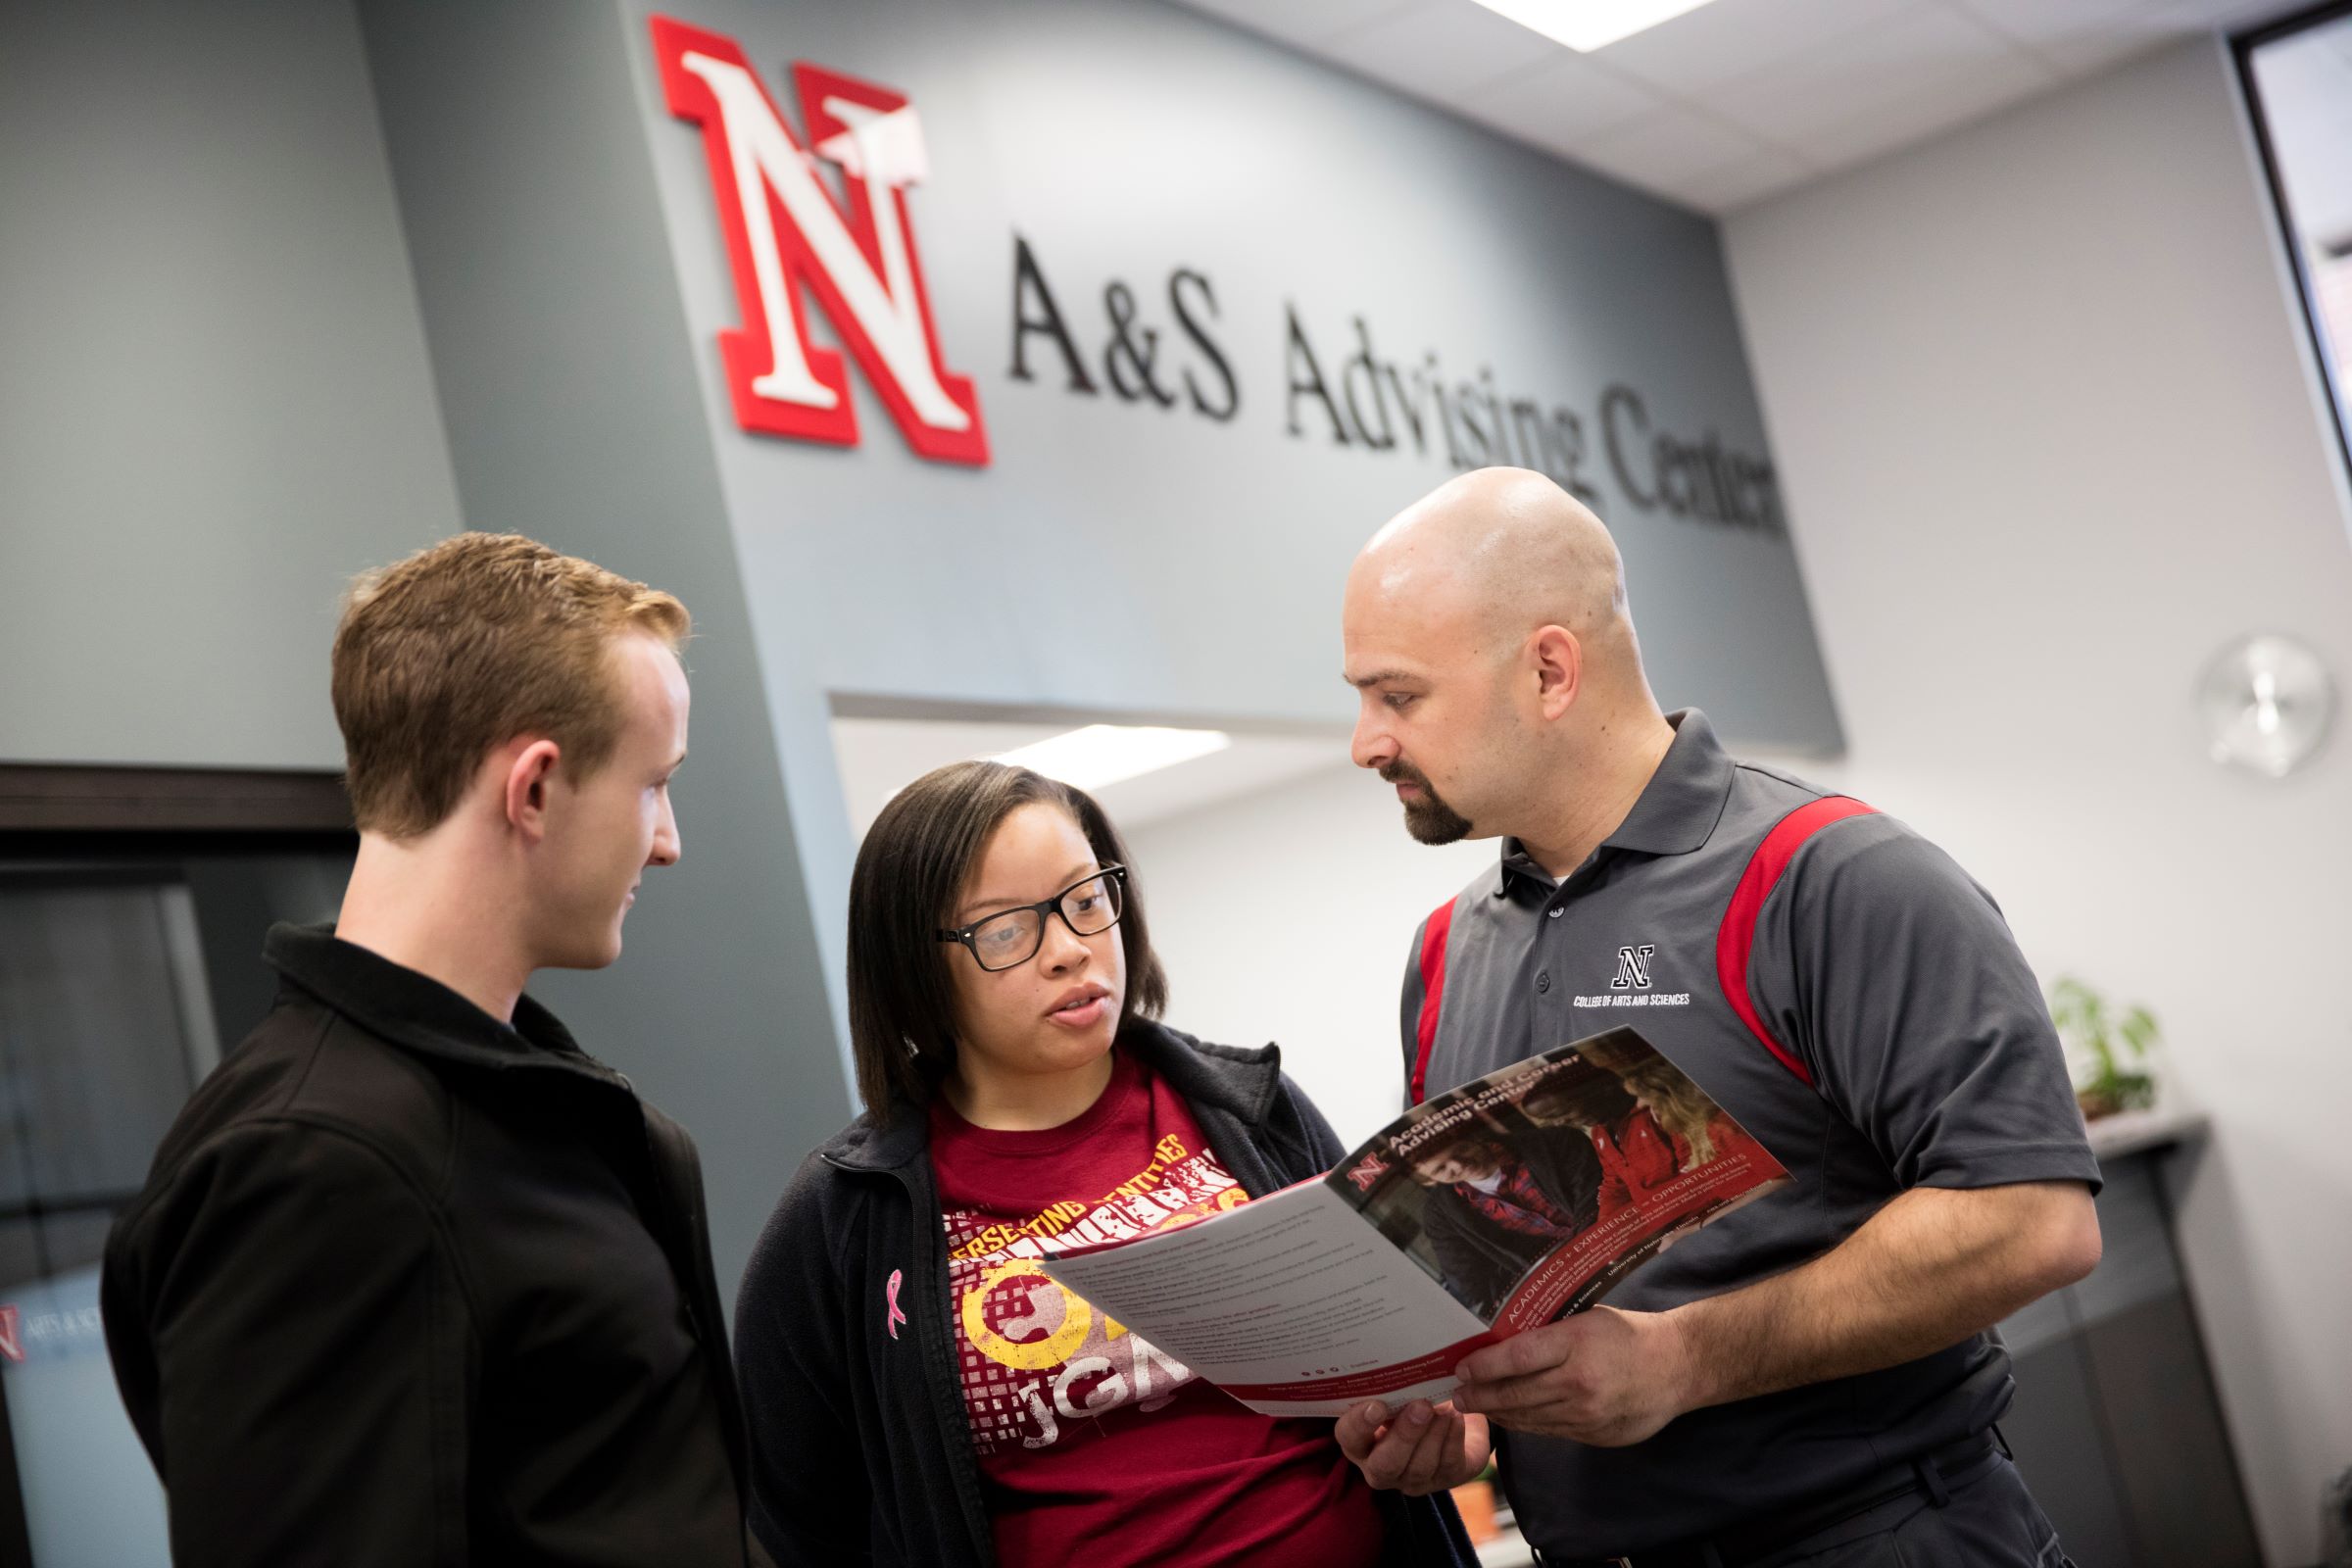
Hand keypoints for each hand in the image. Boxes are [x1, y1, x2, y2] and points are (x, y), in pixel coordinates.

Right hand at [1334, 1397, 1491, 1494]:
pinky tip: (1457, 1417)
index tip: (1377, 1405)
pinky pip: (1448, 1464)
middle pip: (1385, 1464)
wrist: (1453, 1417)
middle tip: (1421, 1406)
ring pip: (1420, 1467)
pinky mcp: (1445, 1479)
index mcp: (1360, 1442)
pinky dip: (1453, 1438)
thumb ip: (1390, 1387)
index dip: (1359, 1424)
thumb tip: (1396, 1361)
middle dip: (1404, 1435)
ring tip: (1445, 1407)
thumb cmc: (1413, 1398)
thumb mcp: (1397, 1393)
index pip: (1349, 1438)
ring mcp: (1413, 1480)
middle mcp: (1381, 1468)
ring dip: (1434, 1433)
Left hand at [1450, 1306, 1697, 1445]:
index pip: (1517, 1357)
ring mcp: (1587, 1414)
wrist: (1678, 1366)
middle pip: (1516, 1393)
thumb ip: (1549, 1335)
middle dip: (1480, 1396)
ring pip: (1529, 1417)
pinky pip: (1550, 1431)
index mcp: (1576, 1344)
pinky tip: (1511, 1416)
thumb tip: (1501, 1345)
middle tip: (1458, 1395)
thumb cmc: (1629, 1334)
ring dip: (1499, 1412)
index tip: (1461, 1369)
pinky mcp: (1595, 1435)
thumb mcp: (1587, 1320)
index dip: (1484, 1365)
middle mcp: (1579, 1383)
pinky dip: (1526, 1423)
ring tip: (1476, 1406)